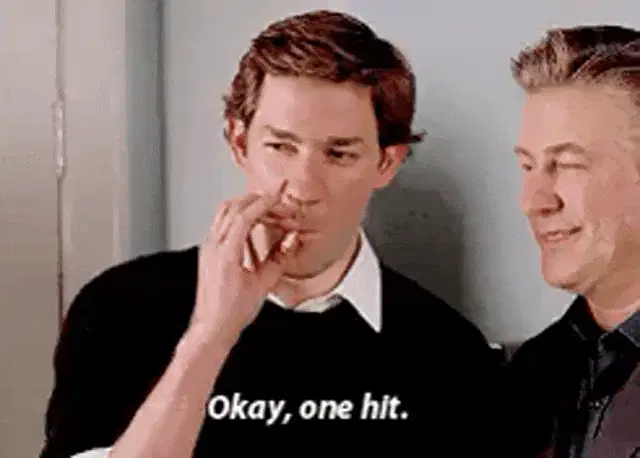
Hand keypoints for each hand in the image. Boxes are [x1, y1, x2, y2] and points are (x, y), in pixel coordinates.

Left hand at [189, 180, 299, 346]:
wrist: (212, 328)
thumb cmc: (232, 312)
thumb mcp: (263, 285)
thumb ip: (278, 258)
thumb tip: (290, 239)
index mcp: (226, 253)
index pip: (245, 216)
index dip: (264, 203)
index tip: (279, 197)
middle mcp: (213, 246)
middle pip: (233, 208)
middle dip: (257, 201)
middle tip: (278, 204)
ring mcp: (208, 247)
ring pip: (224, 213)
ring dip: (246, 207)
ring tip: (267, 212)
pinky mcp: (208, 252)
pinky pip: (221, 224)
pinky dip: (238, 218)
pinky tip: (253, 226)